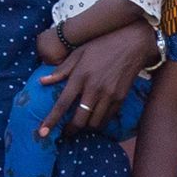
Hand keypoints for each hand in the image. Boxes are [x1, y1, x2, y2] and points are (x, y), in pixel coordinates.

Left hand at [37, 22, 153, 135]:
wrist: (133, 43)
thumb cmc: (103, 45)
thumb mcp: (79, 53)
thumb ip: (61, 70)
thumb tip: (42, 82)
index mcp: (80, 76)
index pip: (62, 104)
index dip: (51, 120)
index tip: (42, 133)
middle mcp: (94, 88)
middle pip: (79, 120)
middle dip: (70, 130)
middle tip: (65, 131)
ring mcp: (109, 95)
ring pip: (94, 123)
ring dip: (85, 127)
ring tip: (81, 124)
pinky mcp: (120, 98)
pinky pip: (108, 118)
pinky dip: (99, 122)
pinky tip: (95, 117)